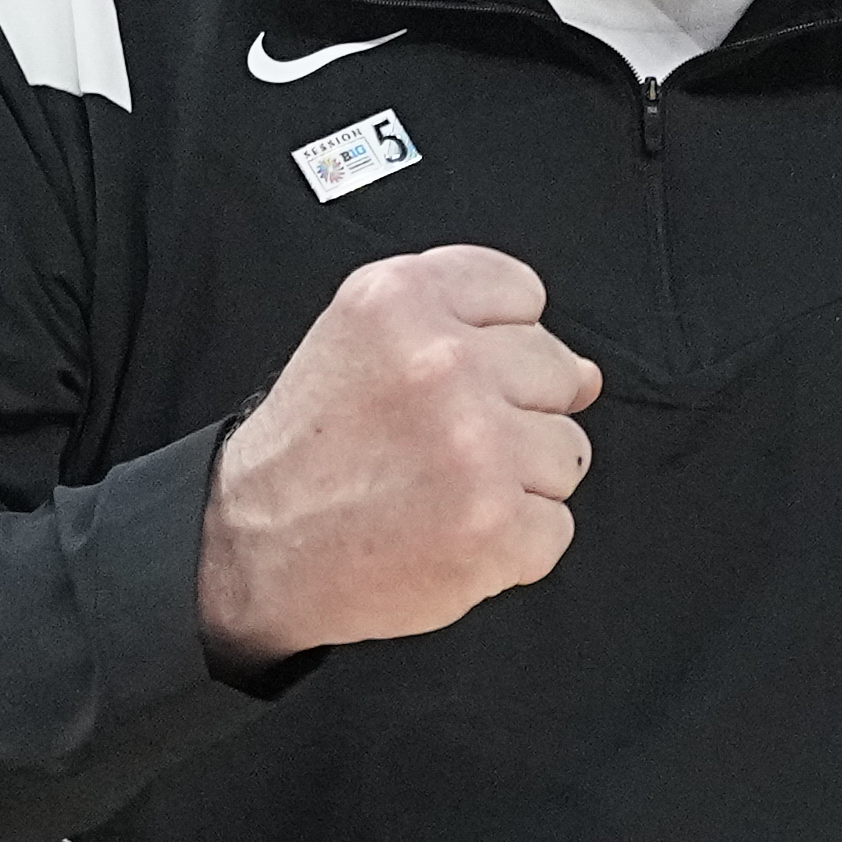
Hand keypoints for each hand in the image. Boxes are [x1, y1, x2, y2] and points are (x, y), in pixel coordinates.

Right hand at [197, 244, 601, 668]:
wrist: (255, 547)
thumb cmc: (315, 446)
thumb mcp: (366, 335)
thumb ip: (470, 326)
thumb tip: (587, 374)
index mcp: (404, 296)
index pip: (524, 295)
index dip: (495, 343)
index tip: (449, 378)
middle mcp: (443, 360)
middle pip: (558, 373)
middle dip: (513, 412)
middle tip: (440, 444)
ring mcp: (475, 444)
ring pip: (568, 450)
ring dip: (518, 481)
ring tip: (444, 490)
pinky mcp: (494, 522)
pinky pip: (557, 525)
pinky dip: (515, 544)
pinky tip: (453, 535)